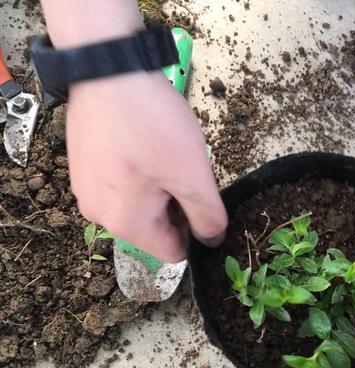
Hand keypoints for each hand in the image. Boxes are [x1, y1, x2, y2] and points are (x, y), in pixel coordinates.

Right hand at [66, 72, 226, 261]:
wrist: (108, 71)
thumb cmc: (152, 125)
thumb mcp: (193, 175)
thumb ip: (207, 216)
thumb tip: (212, 241)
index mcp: (126, 225)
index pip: (173, 251)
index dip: (196, 230)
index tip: (200, 195)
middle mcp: (98, 215)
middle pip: (155, 228)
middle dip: (176, 204)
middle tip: (181, 167)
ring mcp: (86, 190)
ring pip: (139, 204)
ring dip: (159, 186)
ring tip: (162, 152)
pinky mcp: (83, 167)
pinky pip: (121, 184)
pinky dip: (139, 171)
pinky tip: (144, 142)